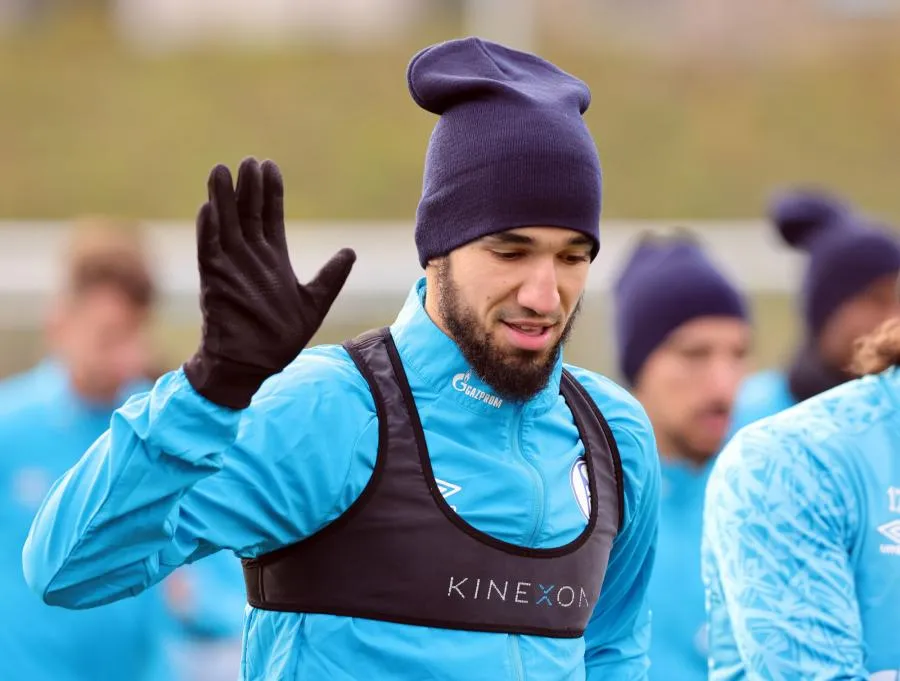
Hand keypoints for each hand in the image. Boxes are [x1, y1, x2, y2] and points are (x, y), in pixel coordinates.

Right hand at [183, 157, 355, 408]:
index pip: (270, 217)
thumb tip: (350, 251)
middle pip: (247, 213)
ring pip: (225, 224)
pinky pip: (209, 250)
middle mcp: (250, 258)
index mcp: (273, 259)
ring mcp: (231, 267)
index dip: (270, 193)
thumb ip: (331, 276)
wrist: (254, 365)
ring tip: (222, 170)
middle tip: (249, 160)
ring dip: (223, 198)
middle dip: (248, 187)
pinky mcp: (215, 282)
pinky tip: (209, 207)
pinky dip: (209, 229)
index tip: (270, 167)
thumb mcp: (315, 302)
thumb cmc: (281, 337)